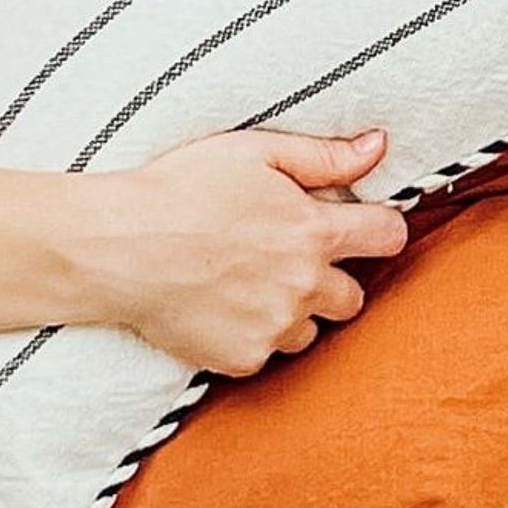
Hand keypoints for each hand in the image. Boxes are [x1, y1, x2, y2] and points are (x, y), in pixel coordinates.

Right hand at [71, 129, 409, 377]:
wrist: (120, 246)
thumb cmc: (183, 188)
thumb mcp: (255, 152)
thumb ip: (324, 156)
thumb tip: (378, 147)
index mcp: (313, 233)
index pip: (387, 237)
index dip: (380, 228)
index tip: (363, 227)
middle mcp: (303, 287)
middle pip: (354, 297)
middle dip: (332, 278)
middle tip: (291, 257)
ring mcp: (273, 329)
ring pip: (310, 331)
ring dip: (294, 311)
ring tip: (249, 283)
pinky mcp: (242, 361)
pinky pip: (267, 353)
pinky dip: (253, 335)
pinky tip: (222, 306)